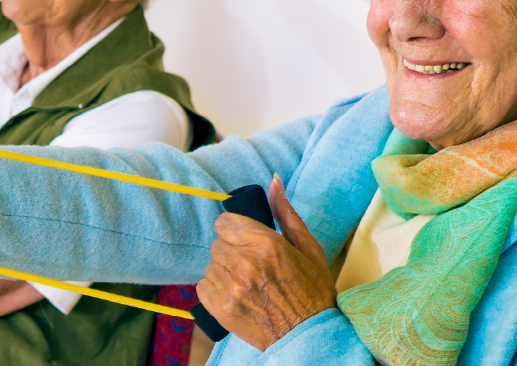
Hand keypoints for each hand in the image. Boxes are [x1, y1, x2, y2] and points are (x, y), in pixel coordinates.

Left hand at [196, 176, 335, 350]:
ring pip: (211, 265)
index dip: (234, 230)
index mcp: (267, 244)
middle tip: (251, 266)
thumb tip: (274, 181)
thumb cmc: (313, 292)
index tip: (245, 240)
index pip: (225, 222)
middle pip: (217, 244)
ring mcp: (232, 287)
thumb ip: (286, 213)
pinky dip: (216, 290)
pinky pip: (203, 287)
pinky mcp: (221, 308)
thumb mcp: (309, 248)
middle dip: (232, 251)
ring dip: (225, 272)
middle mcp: (246, 263)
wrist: (309, 336)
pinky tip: (237, 296)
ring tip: (247, 284)